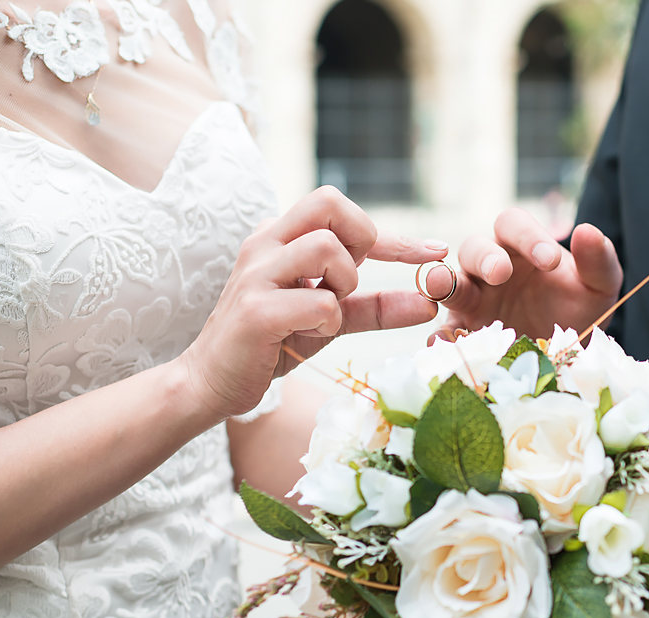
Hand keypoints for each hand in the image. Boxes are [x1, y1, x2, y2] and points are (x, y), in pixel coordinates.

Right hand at [180, 186, 445, 419]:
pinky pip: (318, 302)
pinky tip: (308, 335)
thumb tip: (429, 304)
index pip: (341, 211)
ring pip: (326, 248)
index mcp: (281, 237)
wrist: (212, 383)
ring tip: (327, 313)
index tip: (435, 252)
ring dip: (343, 285)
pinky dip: (328, 321)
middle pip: (329, 203)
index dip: (395, 236)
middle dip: (362, 239)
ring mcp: (256, 274)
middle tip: (354, 282)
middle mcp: (266, 243)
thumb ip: (376, 308)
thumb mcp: (331, 319)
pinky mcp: (255, 310)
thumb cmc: (273, 343)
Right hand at [427, 208, 622, 341]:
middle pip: (474, 248)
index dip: (527, 236)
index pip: (513, 224)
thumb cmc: (580, 310)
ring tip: (441, 286)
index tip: (551, 261)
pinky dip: (440, 336)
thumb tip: (587, 231)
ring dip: (443, 283)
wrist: (570, 356)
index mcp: (520, 246)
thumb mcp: (599, 288)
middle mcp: (490, 267)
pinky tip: (439, 343)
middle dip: (485, 258)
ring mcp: (473, 300)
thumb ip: (598, 261)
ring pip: (450, 283)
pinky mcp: (465, 332)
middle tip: (500, 274)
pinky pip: (446, 331)